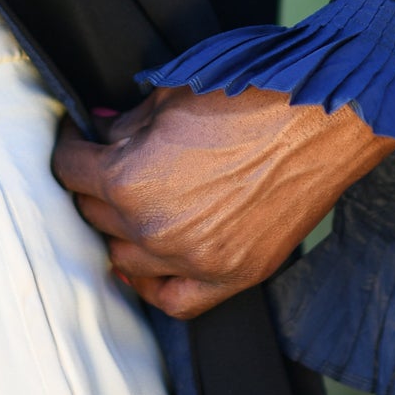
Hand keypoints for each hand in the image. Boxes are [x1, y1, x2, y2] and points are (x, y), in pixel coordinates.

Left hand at [52, 83, 394, 319]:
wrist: (325, 118)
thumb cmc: (251, 95)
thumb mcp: (171, 97)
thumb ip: (126, 124)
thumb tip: (99, 131)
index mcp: (131, 180)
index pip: (69, 170)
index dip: (71, 145)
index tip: (79, 136)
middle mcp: (155, 229)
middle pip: (94, 213)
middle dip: (95, 182)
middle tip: (109, 159)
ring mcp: (194, 260)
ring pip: (125, 257)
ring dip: (120, 228)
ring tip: (132, 200)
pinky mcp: (232, 276)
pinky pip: (174, 299)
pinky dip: (153, 283)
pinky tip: (147, 262)